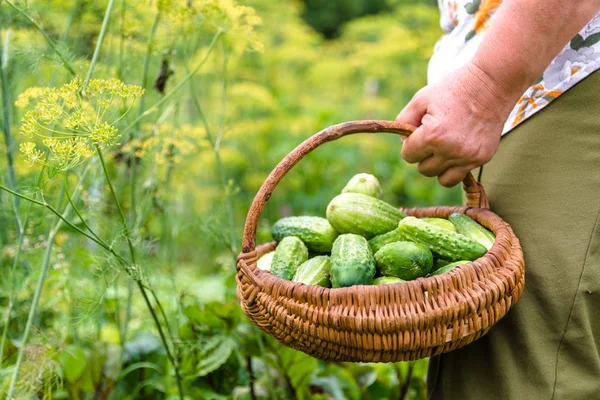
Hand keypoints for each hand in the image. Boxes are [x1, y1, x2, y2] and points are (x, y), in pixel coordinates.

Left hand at [396, 61, 516, 186]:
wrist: (492, 84)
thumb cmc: (453, 89)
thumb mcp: (421, 99)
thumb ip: (404, 122)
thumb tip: (402, 143)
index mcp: (433, 135)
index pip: (408, 156)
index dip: (410, 143)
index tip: (419, 131)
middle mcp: (450, 150)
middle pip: (423, 169)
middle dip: (423, 155)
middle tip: (432, 136)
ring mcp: (468, 157)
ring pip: (441, 178)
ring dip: (438, 165)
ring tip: (444, 145)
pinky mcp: (481, 159)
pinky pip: (459, 176)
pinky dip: (454, 167)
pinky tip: (457, 149)